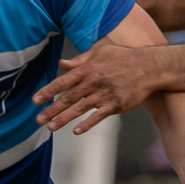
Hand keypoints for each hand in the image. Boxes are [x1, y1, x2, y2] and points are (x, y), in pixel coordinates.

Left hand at [32, 42, 160, 132]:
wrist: (149, 67)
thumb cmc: (123, 57)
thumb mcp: (100, 52)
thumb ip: (79, 59)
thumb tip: (62, 64)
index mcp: (87, 69)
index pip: (63, 81)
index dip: (48, 91)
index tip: (35, 100)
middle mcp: (93, 82)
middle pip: (68, 98)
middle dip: (51, 109)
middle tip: (38, 120)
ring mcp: (104, 94)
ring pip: (79, 108)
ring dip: (63, 119)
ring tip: (51, 128)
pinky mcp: (116, 104)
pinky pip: (98, 116)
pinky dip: (87, 124)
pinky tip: (76, 131)